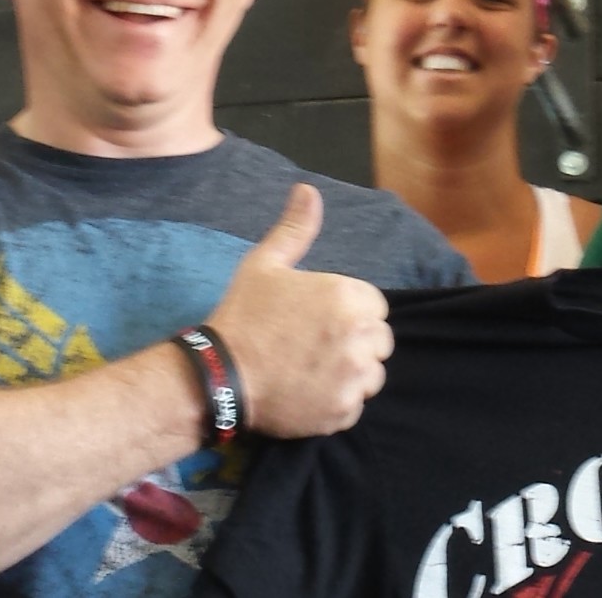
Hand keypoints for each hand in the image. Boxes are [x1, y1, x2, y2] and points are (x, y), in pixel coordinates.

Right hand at [202, 184, 392, 438]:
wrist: (221, 375)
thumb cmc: (244, 316)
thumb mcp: (265, 264)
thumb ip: (295, 229)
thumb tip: (308, 190)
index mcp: (348, 298)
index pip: (375, 306)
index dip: (349, 312)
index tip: (320, 320)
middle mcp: (359, 337)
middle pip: (379, 341)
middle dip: (356, 342)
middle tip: (316, 346)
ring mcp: (353, 378)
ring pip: (373, 374)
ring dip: (352, 373)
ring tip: (313, 370)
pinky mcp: (343, 412)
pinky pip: (356, 405)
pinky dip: (337, 402)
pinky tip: (309, 392)